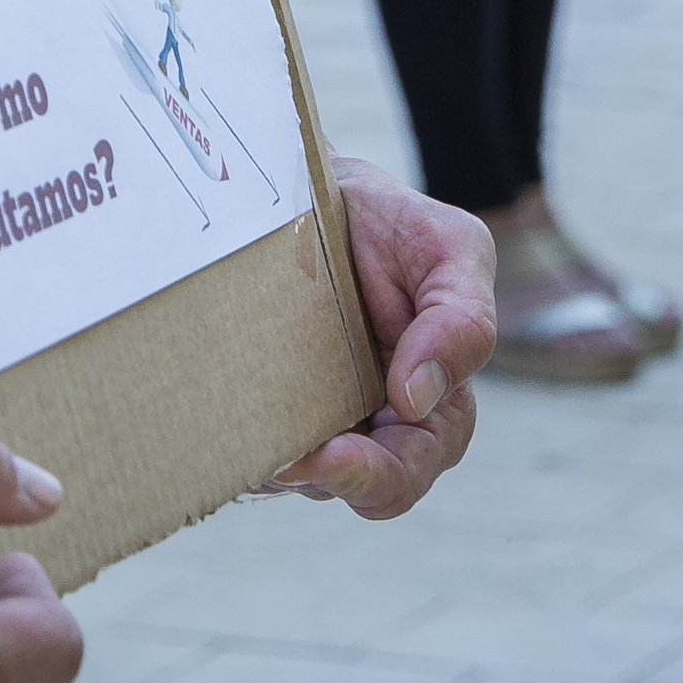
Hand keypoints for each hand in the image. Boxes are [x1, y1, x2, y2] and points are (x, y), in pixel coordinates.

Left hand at [271, 160, 490, 515]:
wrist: (322, 191)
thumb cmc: (398, 225)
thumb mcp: (452, 250)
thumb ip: (462, 321)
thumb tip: (416, 399)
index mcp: (434, 408)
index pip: (406, 473)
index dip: (371, 476)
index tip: (333, 452)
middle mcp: (376, 428)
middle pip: (350, 491)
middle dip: (320, 479)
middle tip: (280, 462)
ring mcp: (319, 420)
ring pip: (295, 476)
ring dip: (271, 463)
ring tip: (240, 431)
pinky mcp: (268, 405)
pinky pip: (252, 445)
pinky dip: (237, 441)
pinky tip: (219, 419)